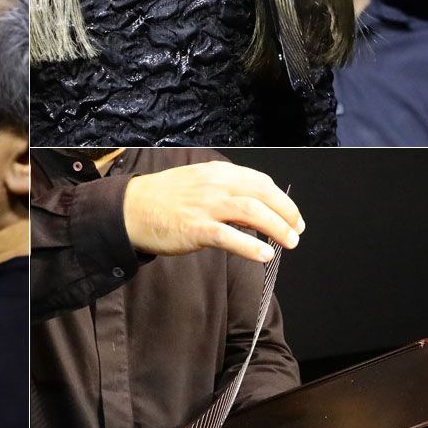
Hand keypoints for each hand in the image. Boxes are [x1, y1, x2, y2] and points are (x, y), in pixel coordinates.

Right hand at [122, 161, 303, 262]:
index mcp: (217, 172)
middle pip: (263, 194)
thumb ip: (225, 191)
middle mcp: (215, 185)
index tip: (293, 216)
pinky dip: (252, 247)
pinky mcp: (196, 228)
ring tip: (289, 242)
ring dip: (277, 228)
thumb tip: (255, 211)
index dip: (282, 200)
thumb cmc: (163, 199)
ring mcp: (206, 206)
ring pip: (253, 212)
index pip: (260, 182)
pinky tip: (264, 255)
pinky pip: (231, 237)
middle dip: (286, 213)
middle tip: (296, 231)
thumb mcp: (197, 183)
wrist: (130, 209)